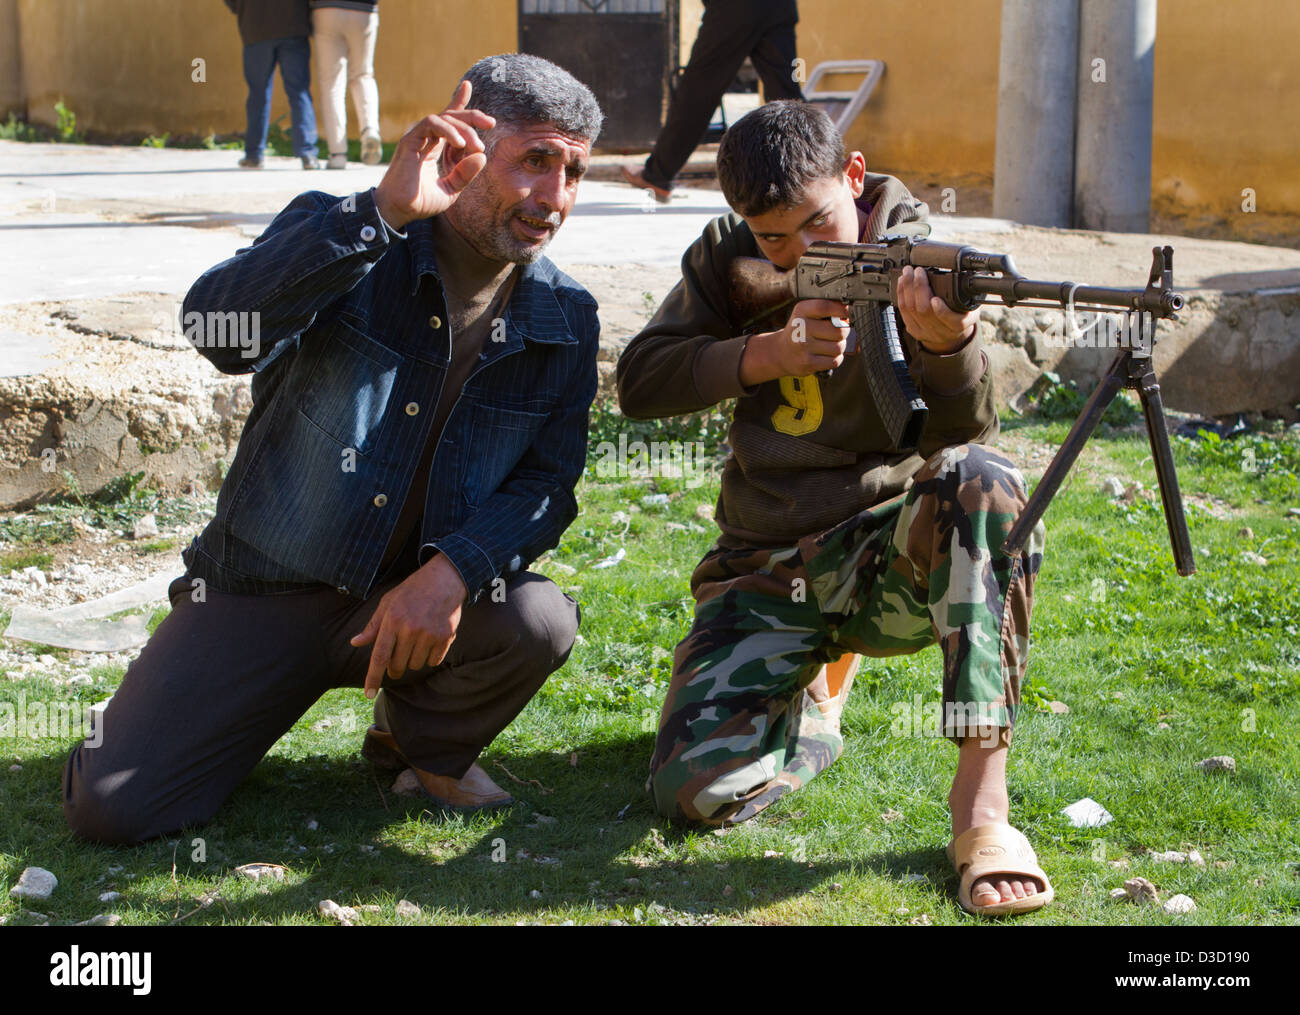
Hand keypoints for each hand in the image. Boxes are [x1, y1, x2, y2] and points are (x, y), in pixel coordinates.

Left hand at [350, 553, 467, 698]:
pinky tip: (430, 640)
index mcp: (392, 620)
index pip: (380, 656)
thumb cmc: (412, 590)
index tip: (368, 694)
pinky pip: (434, 661)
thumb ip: (373, 625)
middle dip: (394, 667)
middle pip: (397, 665)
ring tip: (416, 642)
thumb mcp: (388, 602)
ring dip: (413, 660)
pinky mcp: (446, 636)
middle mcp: (410, 628)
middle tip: (397, 658)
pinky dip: (430, 657)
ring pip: (416, 665)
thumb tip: (355, 642)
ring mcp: (429, 634)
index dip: (373, 677)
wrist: (444, 579)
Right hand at [372, 80, 496, 231]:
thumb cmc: (421, 202)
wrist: (400, 211)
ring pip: (444, 118)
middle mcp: (426, 139)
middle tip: (490, 123)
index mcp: (434, 147)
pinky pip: (431, 124)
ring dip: (464, 128)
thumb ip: (466, 174)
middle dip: (472, 116)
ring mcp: (417, 138)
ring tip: (476, 146)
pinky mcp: (410, 140)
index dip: (457, 102)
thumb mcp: (451, 189)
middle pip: (451, 116)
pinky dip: (448, 130)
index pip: (448, 120)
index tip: (467, 85)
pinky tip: (460, 144)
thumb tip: (482, 156)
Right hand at [739, 299, 850, 385]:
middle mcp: (801, 327)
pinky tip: (826, 355)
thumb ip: (829, 312)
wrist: (781, 352)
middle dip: (844, 332)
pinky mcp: (807, 362)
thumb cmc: (800, 331)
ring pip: (839, 347)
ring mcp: (804, 346)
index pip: (825, 307)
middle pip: (839, 330)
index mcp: (802, 311)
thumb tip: (852, 319)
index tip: (845, 314)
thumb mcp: (808, 314)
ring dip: (840, 347)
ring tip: (831, 345)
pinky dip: (835, 359)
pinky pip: (834, 361)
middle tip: (838, 332)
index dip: (841, 310)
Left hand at [895, 265, 977, 353]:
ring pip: (912, 310)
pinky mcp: (914, 330)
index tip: (936, 299)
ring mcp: (926, 332)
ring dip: (907, 288)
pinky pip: (903, 312)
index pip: (952, 321)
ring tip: (908, 272)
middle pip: (925, 311)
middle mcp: (942, 331)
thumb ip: (966, 296)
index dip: (942, 311)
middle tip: (918, 271)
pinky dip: (901, 294)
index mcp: (959, 325)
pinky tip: (902, 282)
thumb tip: (959, 274)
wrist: (951, 334)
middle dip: (919, 288)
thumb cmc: (962, 315)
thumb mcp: (971, 306)